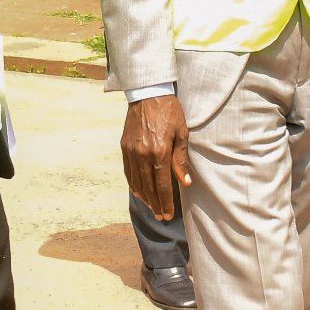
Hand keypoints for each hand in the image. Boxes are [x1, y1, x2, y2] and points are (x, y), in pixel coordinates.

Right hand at [121, 94, 191, 220]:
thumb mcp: (181, 133)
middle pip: (149, 187)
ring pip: (137, 181)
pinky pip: (128, 170)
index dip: (166, 202)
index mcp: (159, 152)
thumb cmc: (169, 111)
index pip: (162, 185)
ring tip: (152, 207)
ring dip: (145, 197)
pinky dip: (133, 184)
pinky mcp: (124, 146)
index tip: (169, 215)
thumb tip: (185, 182)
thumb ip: (181, 159)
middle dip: (156, 204)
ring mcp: (131, 151)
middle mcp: (143, 154)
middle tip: (162, 217)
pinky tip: (139, 192)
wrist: (148, 92)